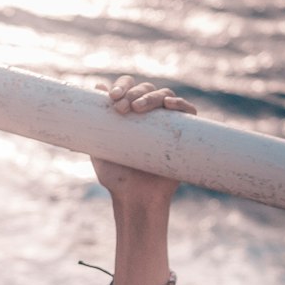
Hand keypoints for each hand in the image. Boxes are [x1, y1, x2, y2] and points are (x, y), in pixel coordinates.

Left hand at [91, 76, 196, 203]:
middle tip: (121, 108)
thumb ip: (96, 121)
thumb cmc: (116, 176)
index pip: (130, 89)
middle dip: (133, 93)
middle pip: (147, 89)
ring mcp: (168, 123)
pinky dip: (181, 104)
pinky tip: (169, 104)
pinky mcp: (183, 135)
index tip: (112, 98)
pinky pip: (188, 112)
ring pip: (165, 96)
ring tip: (137, 108)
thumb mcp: (100, 147)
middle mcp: (150, 115)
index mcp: (131, 114)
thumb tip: (96, 86)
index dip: (123, 86)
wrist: (135, 199)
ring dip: (151, 96)